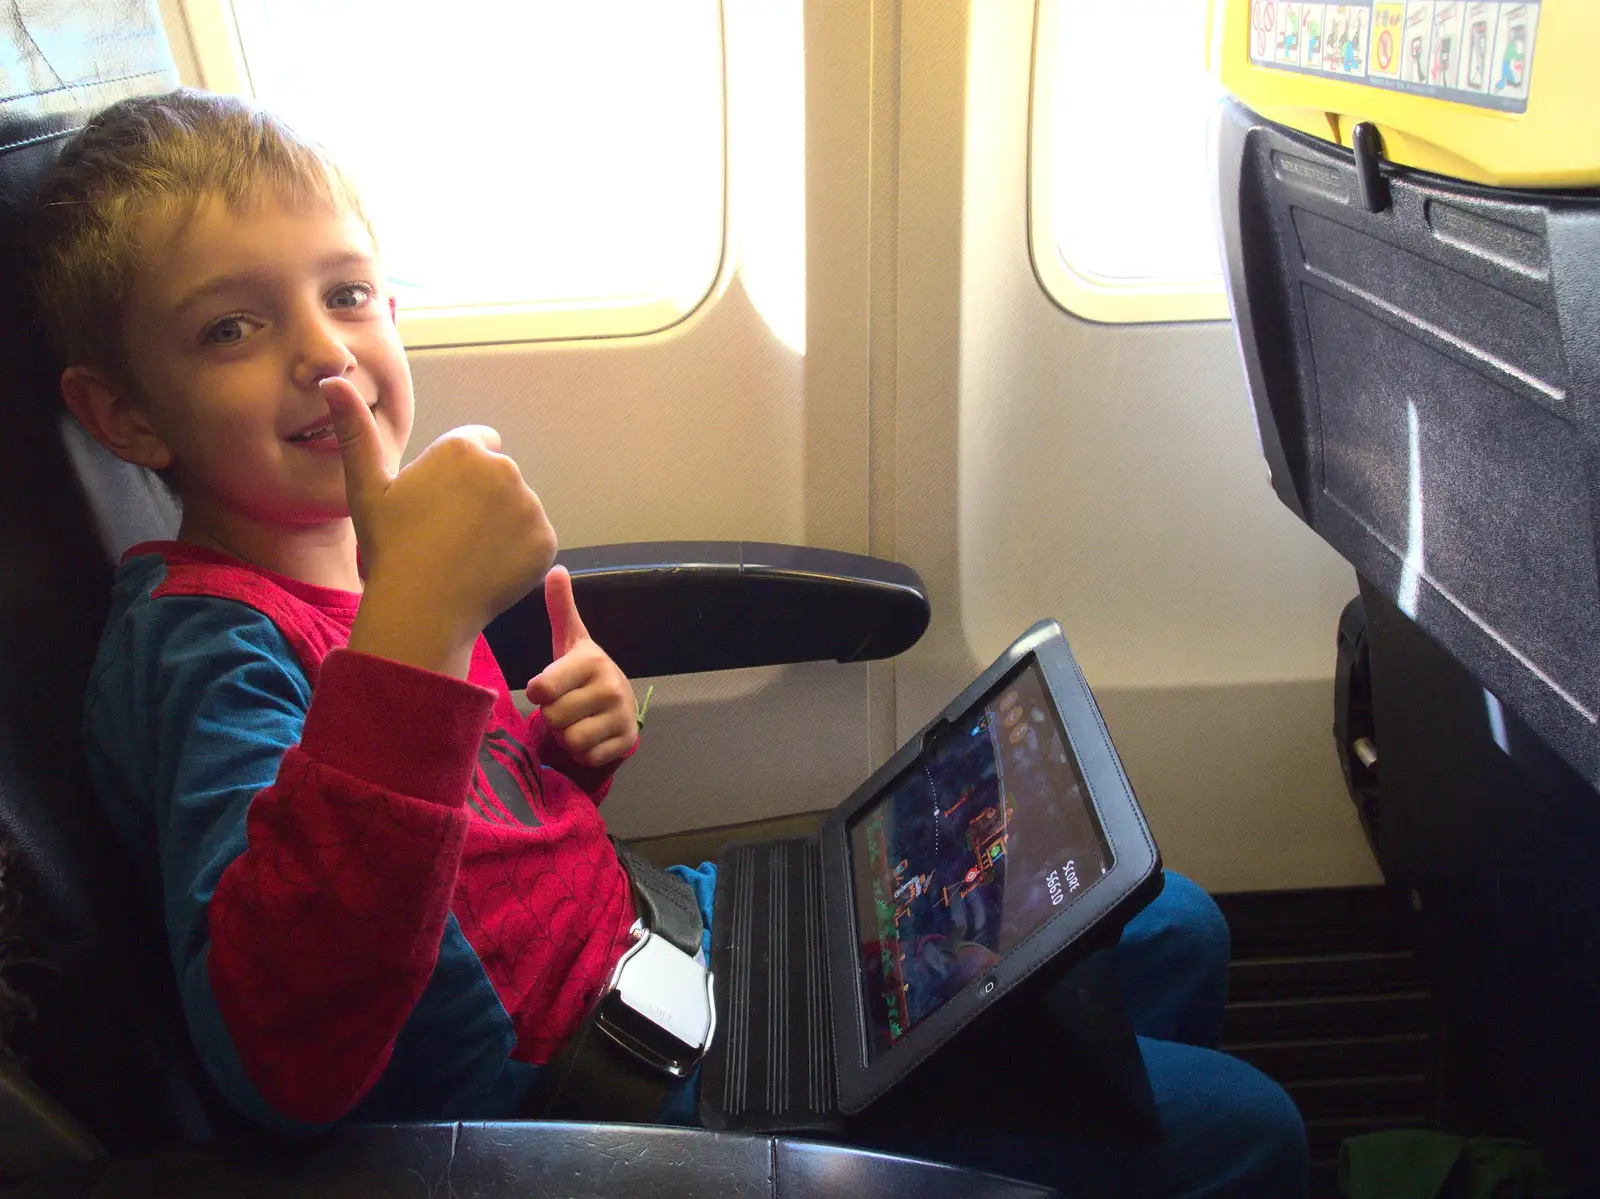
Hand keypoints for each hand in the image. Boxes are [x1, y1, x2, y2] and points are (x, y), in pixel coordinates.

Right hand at [324, 376, 556, 676]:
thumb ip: (355, 429)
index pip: (478, 445)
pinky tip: (486, 570)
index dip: (458, 474)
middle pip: (498, 478)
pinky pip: (534, 540)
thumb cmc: (389, 547)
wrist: (420, 608)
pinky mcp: (545, 540)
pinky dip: (518, 555)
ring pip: (517, 509)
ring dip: (500, 526)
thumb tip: (331, 379)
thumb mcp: (365, 486)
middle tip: (447, 534)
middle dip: (480, 498)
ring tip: (464, 554)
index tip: (438, 504)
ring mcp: (529, 506)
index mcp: (462, 449)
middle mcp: (503, 469)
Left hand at [525, 566, 638, 766]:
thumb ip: (561, 607)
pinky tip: (591, 734)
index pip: (544, 689)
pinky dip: (584, 752)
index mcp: (591, 661)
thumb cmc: (583, 671)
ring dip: (567, 736)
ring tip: (577, 720)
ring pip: (570, 740)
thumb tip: (556, 567)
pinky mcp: (626, 741)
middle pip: (554, 718)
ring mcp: (621, 716)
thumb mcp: (570, 640)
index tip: (547, 687)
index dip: (540, 693)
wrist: (620, 701)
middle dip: (554, 716)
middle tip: (566, 705)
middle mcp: (610, 687)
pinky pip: (587, 757)